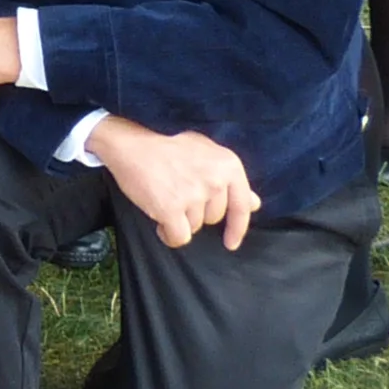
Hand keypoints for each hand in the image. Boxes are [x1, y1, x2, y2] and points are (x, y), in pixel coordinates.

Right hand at [88, 118, 254, 249]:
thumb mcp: (206, 154)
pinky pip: (179, 238)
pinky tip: (160, 222)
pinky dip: (169, 235)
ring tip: (165, 199)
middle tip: (178, 194)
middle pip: (214, 218)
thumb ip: (231, 180)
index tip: (231, 242)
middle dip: (196, 213)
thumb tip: (255, 203)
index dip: (237, 227)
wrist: (133, 146)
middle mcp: (215, 180)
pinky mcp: (172, 209)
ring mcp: (194, 195)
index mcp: (228, 164)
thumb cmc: (169, 148)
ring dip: (180, 221)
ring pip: (195, 227)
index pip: (242, 204)